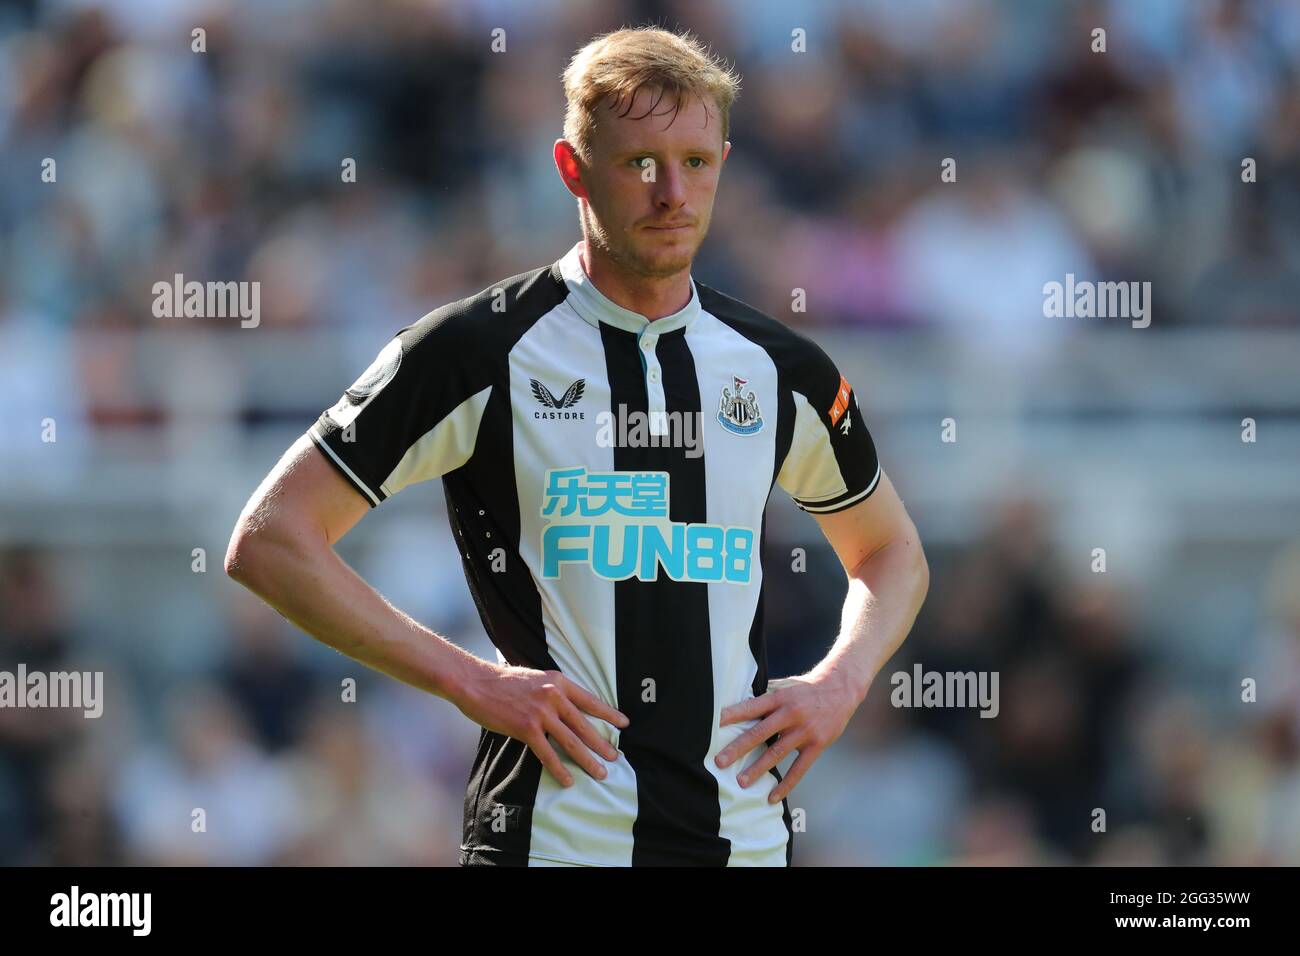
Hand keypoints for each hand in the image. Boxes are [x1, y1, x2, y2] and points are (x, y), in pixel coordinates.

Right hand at [455, 661, 628, 787]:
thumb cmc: (503, 681)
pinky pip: (548, 753)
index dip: (609, 713)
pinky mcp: (526, 728)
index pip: (590, 700)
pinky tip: (568, 780)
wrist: (476, 682)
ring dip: (588, 760)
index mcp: (558, 681)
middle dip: (602, 744)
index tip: (624, 724)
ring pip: (572, 741)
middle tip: (616, 758)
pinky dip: (559, 769)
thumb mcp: (535, 678)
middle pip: (585, 724)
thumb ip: (552, 690)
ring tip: (601, 773)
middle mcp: (554, 696)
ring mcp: (541, 712)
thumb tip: (567, 705)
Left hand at [715, 671, 859, 803]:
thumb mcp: (785, 686)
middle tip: (720, 761)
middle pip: (759, 733)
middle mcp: (790, 714)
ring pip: (777, 753)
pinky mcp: (817, 745)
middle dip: (738, 748)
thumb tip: (740, 703)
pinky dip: (786, 784)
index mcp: (779, 698)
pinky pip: (799, 769)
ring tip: (741, 782)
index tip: (714, 724)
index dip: (732, 715)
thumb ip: (766, 697)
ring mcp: (804, 731)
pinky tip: (772, 796)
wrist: (840, 689)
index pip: (751, 707)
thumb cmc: (807, 689)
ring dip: (758, 769)